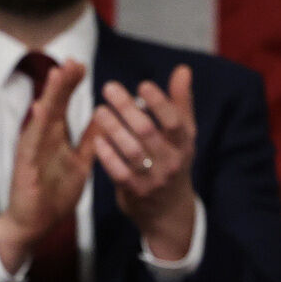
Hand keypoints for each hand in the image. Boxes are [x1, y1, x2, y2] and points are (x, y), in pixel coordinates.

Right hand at [0, 60, 99, 272]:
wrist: (35, 224)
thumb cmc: (55, 192)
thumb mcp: (80, 162)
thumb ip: (90, 140)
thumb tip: (106, 118)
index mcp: (54, 138)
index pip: (62, 106)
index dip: (70, 86)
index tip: (81, 64)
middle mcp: (41, 140)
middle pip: (51, 106)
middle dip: (62, 83)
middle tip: (72, 60)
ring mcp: (31, 152)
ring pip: (41, 120)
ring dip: (50, 97)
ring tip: (58, 75)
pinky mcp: (25, 168)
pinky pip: (31, 145)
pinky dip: (37, 127)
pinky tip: (42, 111)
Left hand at [93, 64, 197, 259]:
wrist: (169, 212)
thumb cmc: (173, 161)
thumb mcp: (183, 135)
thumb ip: (181, 102)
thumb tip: (183, 69)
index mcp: (184, 144)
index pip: (175, 121)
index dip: (160, 103)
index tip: (142, 85)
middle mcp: (172, 161)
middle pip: (148, 132)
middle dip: (127, 108)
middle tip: (109, 88)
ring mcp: (154, 179)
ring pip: (132, 151)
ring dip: (114, 129)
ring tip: (98, 110)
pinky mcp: (136, 192)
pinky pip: (120, 173)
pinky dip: (108, 156)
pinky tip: (96, 140)